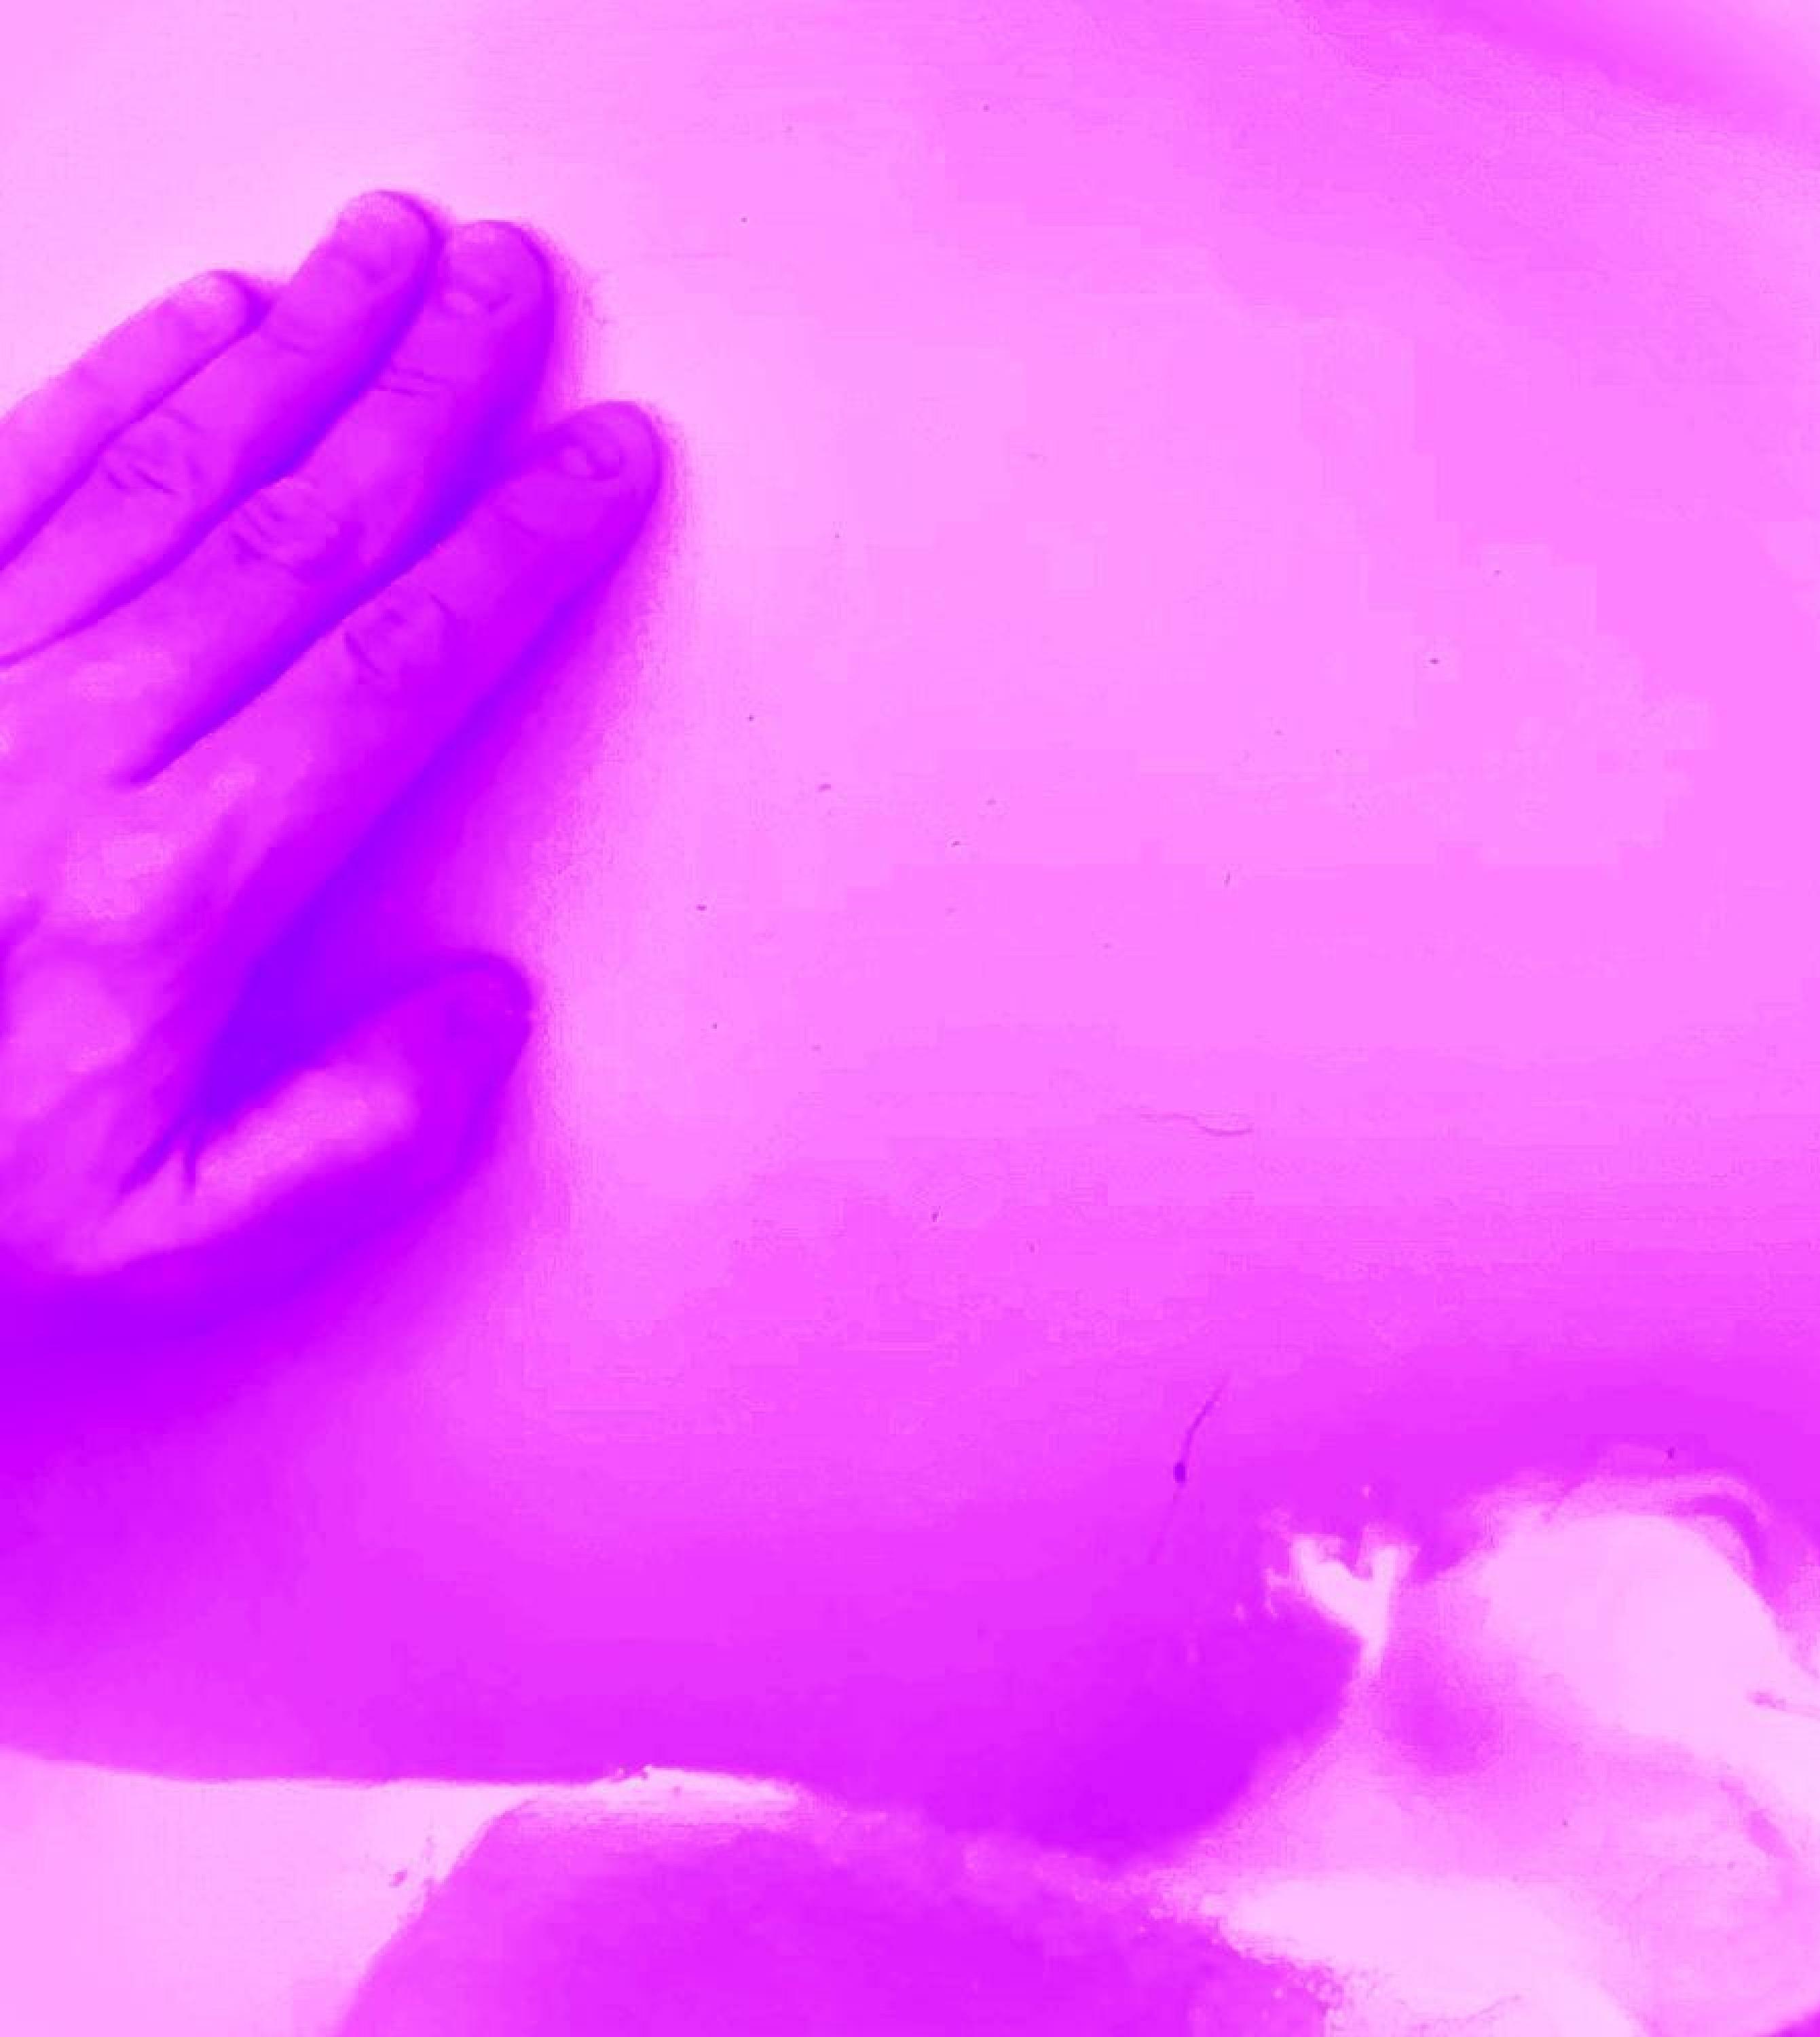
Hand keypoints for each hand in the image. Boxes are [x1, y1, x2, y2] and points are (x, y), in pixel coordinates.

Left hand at [0, 191, 664, 1348]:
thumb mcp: (165, 1244)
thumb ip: (352, 1136)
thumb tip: (486, 1006)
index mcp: (169, 885)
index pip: (392, 670)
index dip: (518, 549)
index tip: (599, 461)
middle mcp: (71, 743)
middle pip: (296, 528)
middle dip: (427, 394)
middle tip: (517, 286)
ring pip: (173, 474)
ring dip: (301, 350)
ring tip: (394, 252)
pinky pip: (20, 476)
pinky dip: (121, 381)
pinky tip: (205, 318)